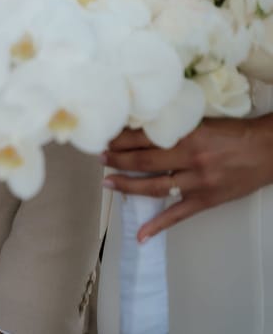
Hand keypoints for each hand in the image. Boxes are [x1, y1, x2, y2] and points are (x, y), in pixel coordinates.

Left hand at [102, 114, 272, 241]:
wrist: (268, 150)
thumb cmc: (234, 133)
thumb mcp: (201, 122)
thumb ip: (174, 127)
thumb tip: (141, 130)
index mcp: (188, 135)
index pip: (145, 138)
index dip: (122, 140)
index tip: (106, 139)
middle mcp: (190, 159)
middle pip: (144, 161)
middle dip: (118, 160)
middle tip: (100, 158)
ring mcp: (198, 182)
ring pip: (154, 186)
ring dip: (128, 185)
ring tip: (108, 182)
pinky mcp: (206, 200)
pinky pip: (177, 215)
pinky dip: (158, 226)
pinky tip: (140, 235)